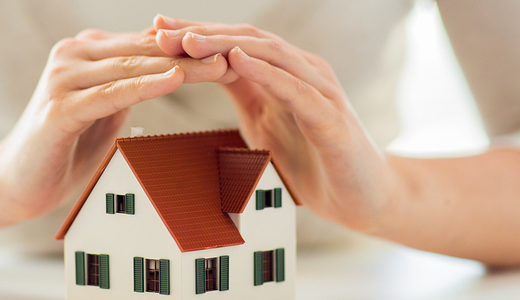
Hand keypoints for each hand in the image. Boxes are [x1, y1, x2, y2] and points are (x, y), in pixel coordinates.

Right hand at [0, 29, 227, 222]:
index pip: (148, 44)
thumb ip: (131, 84)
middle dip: (193, 53)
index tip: (231, 51)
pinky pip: (110, 94)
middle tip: (237, 56)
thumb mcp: (106, 108)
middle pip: (145, 51)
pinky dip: (144, 87)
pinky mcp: (58, 109)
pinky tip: (174, 81)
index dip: (190, 47)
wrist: (16, 182)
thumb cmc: (67, 147)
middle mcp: (72, 55)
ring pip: (132, 68)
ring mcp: (62, 80)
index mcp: (86, 52)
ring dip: (180, 67)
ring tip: (219, 66)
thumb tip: (174, 67)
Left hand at [153, 15, 403, 231]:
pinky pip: (295, 89)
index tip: (155, 29)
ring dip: (226, 46)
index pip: (234, 43)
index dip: (196, 34)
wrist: (365, 198)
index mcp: (284, 72)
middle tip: (159, 31)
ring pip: (269, 56)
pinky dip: (266, 72)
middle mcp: (303, 71)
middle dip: (201, 34)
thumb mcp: (265, 120)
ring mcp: (320, 91)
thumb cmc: (314, 158)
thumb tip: (202, 70)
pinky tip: (238, 61)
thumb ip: (242, 91)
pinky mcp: (331, 118)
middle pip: (247, 41)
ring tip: (188, 40)